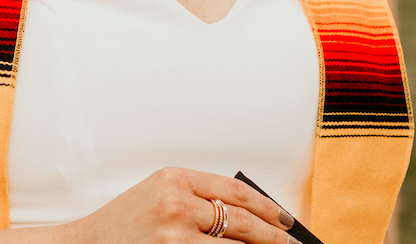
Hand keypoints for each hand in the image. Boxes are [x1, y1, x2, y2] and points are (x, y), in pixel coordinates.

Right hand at [64, 167, 297, 243]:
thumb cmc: (124, 224)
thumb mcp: (158, 195)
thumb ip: (196, 198)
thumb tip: (246, 216)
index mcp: (174, 178)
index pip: (234, 190)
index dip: (265, 206)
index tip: (284, 218)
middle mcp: (176, 203)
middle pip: (240, 219)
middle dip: (272, 234)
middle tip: (291, 243)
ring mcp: (175, 234)